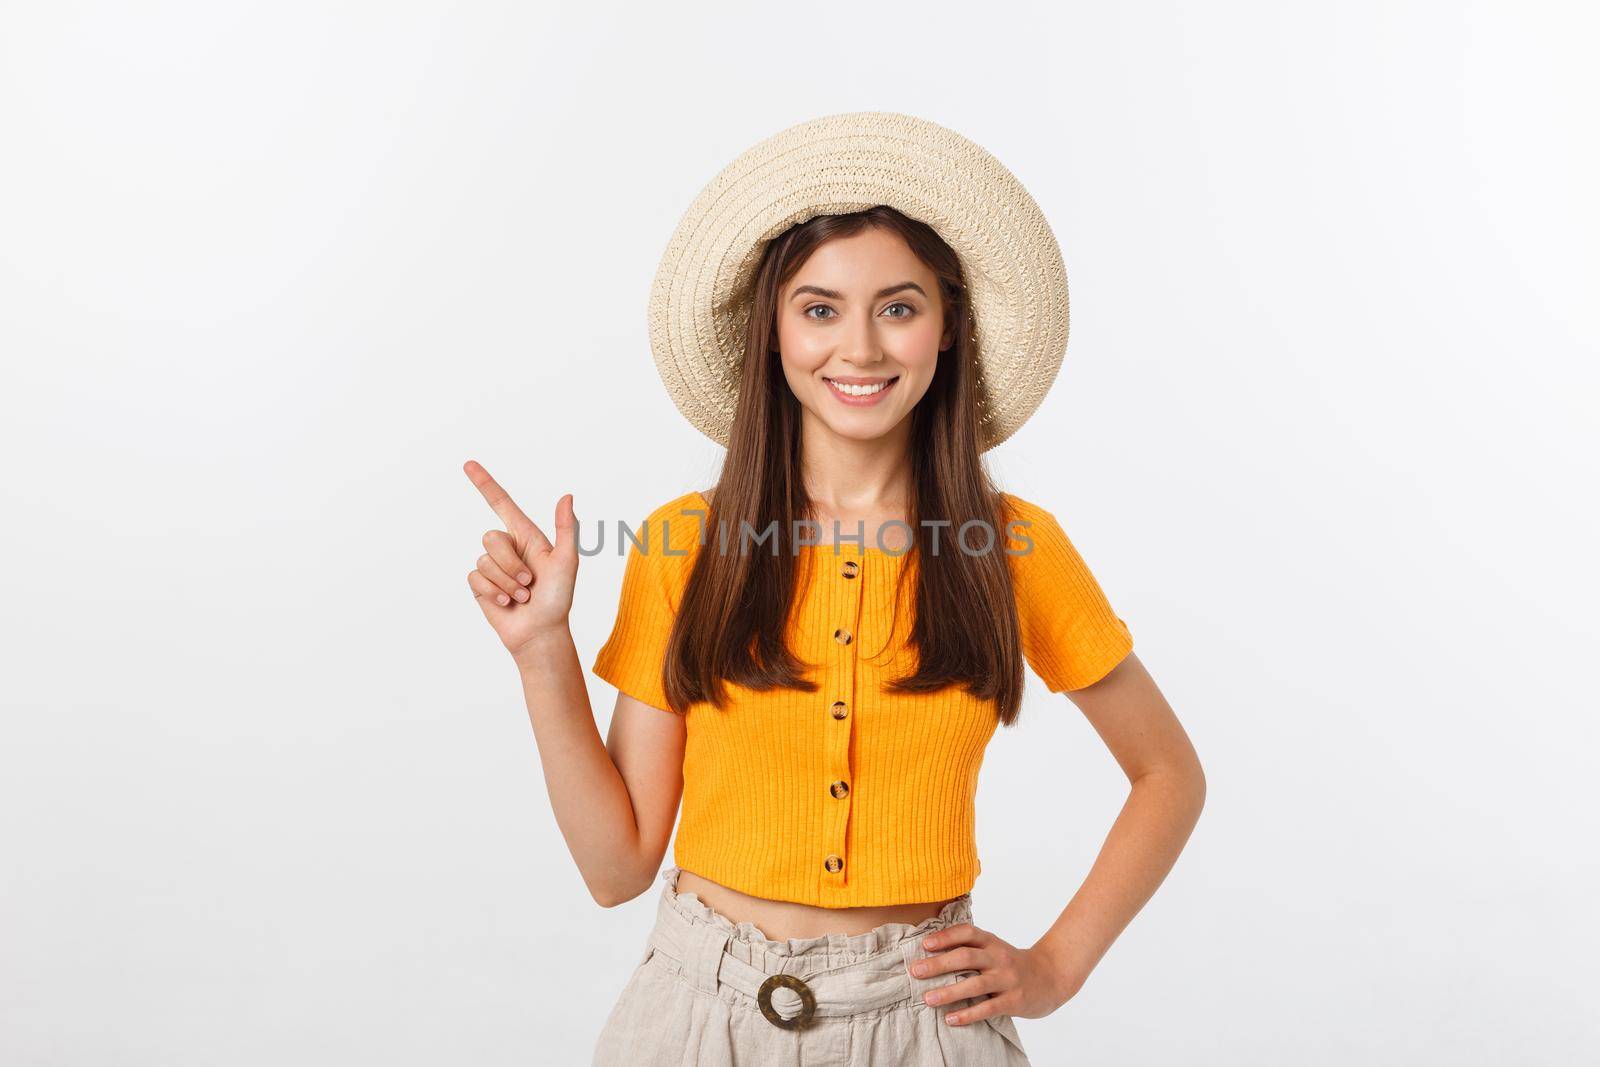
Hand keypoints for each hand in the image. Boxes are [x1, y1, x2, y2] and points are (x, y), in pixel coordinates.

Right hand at [462, 459, 577, 658]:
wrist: (541, 633)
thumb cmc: (557, 599)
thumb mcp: (567, 562)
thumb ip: (566, 529)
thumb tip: (567, 496)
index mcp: (527, 537)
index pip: (502, 503)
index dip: (485, 483)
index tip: (468, 464)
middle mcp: (508, 548)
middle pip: (491, 537)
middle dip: (511, 563)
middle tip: (530, 583)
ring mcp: (493, 567)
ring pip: (484, 561)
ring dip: (506, 583)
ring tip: (523, 596)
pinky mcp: (480, 585)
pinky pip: (476, 578)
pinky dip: (494, 593)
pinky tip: (507, 604)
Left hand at [911, 923, 1075, 1025]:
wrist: (1052, 977)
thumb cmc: (1014, 964)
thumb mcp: (995, 949)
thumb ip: (971, 948)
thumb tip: (931, 951)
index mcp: (992, 942)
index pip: (967, 933)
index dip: (945, 937)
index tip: (925, 945)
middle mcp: (999, 957)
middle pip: (966, 957)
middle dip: (938, 964)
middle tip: (915, 971)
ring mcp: (1007, 979)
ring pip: (974, 984)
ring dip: (949, 992)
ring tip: (928, 999)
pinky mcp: (1014, 1001)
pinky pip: (987, 1008)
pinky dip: (968, 1014)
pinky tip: (951, 1019)